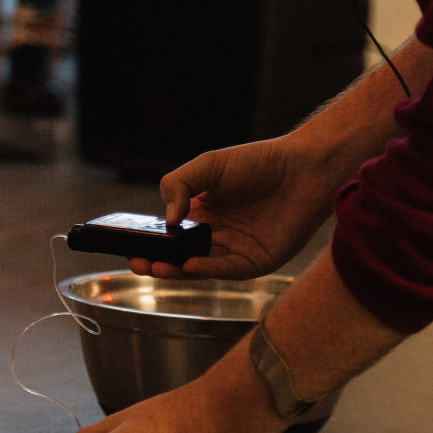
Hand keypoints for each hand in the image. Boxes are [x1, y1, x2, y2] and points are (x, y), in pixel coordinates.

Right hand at [132, 134, 334, 280]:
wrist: (302, 168)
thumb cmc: (258, 162)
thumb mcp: (209, 165)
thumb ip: (179, 185)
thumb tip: (168, 219)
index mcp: (201, 214)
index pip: (170, 235)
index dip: (150, 242)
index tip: (130, 245)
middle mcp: (215, 236)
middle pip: (180, 256)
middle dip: (157, 261)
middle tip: (137, 262)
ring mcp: (235, 251)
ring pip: (199, 267)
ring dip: (176, 270)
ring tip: (156, 267)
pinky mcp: (256, 262)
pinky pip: (226, 269)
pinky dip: (207, 270)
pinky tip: (190, 265)